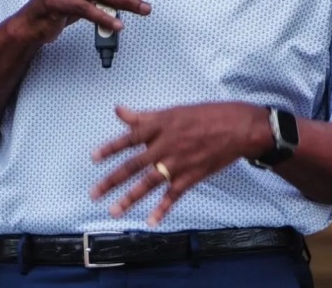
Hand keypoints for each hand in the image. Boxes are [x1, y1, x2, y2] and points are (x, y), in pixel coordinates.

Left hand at [90, 102, 266, 226]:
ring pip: (149, 182)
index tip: (93, 158)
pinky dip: (162, 209)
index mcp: (160, 125)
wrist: (237, 127)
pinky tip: (151, 221)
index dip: (110, 148)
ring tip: (113, 211)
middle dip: (112, 180)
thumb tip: (118, 110)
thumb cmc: (204, 115)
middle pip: (133, 164)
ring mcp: (178, 162)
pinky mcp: (191, 176)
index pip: (129, 137)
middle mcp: (165, 144)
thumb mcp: (172, 111)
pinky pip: (173, 195)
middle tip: (94, 193)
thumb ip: (143, 116)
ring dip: (130, 198)